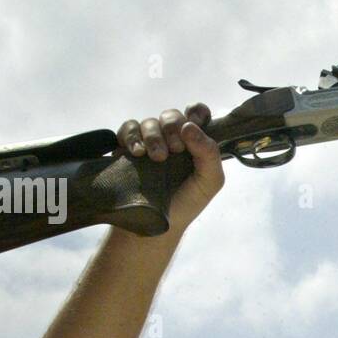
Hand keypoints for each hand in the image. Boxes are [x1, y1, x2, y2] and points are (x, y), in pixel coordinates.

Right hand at [115, 103, 223, 232]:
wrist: (155, 225)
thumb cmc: (187, 203)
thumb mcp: (210, 181)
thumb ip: (209, 152)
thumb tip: (189, 125)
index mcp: (196, 143)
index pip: (197, 115)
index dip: (196, 112)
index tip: (193, 121)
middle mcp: (173, 139)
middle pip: (172, 116)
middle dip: (173, 128)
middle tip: (175, 151)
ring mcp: (150, 142)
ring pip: (150, 122)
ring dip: (153, 136)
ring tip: (156, 158)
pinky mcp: (127, 147)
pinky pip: (127, 128)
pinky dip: (132, 136)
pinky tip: (137, 153)